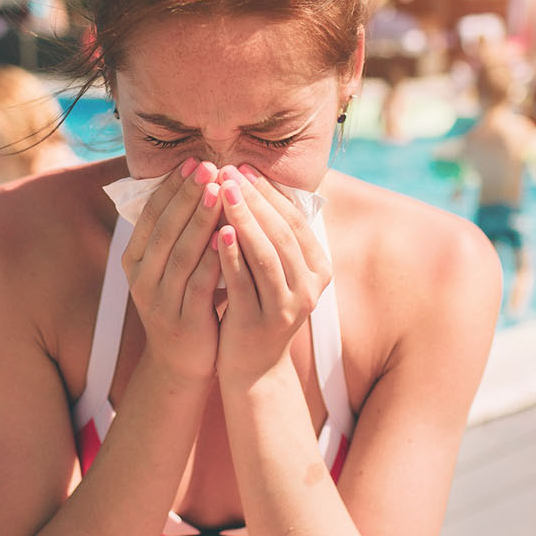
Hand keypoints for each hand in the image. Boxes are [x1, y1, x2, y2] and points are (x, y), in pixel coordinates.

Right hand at [121, 158, 225, 379]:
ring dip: (200, 219)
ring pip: (181, 253)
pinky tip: (229, 235)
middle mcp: (141, 278)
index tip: (192, 162)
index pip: (151, 215)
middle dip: (187, 195)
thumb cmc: (183, 303)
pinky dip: (213, 257)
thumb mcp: (172, 266)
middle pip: (165, 229)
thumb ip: (178, 233)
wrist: (181, 362)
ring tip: (219, 191)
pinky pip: (199, 282)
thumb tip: (197, 182)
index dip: (171, 187)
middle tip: (208, 166)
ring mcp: (159, 300)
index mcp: (134, 260)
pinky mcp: (183, 319)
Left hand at [212, 165, 331, 384]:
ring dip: (244, 219)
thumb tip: (253, 181)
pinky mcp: (259, 323)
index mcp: (318, 270)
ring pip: (266, 255)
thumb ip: (273, 236)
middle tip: (230, 170)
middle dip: (255, 199)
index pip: (295, 221)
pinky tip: (216, 232)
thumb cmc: (258, 307)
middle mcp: (308, 288)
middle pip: (282, 234)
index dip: (270, 192)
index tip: (244, 167)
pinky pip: (244, 283)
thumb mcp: (275, 271)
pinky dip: (231, 256)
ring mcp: (286, 308)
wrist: (253, 368)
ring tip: (223, 191)